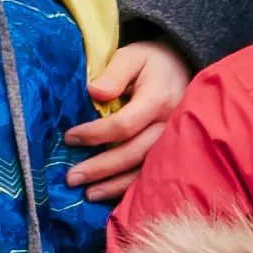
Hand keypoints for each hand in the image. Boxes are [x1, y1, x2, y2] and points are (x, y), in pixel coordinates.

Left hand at [66, 38, 191, 198]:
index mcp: (157, 100)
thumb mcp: (133, 56)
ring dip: (114, 185)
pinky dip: (129, 187)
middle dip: (101, 168)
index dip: (95, 134)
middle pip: (133, 153)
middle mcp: (168, 126)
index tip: (70, 137)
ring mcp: (172, 142)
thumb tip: (93, 93)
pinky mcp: (171, 152)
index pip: (124, 125)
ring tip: (87, 194)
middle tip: (71, 178)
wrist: (182, 69)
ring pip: (143, 170)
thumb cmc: (152, 63)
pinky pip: (151, 175)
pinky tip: (109, 195)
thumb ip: (114, 73)